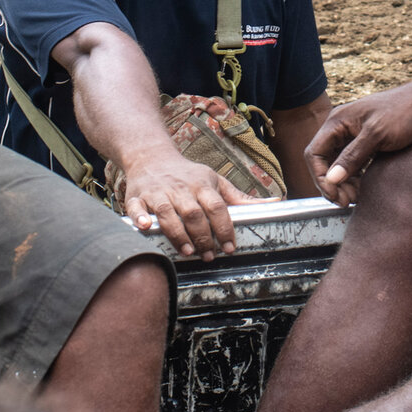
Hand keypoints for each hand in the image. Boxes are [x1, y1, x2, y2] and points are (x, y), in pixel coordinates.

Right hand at [121, 152, 249, 256]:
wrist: (151, 156)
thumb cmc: (188, 175)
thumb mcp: (215, 181)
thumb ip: (240, 198)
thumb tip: (274, 204)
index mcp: (202, 185)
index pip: (216, 206)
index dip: (224, 228)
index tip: (229, 247)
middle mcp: (180, 188)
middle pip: (193, 213)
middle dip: (202, 236)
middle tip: (208, 255)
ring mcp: (158, 192)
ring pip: (167, 213)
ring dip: (177, 233)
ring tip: (187, 251)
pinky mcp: (137, 196)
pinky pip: (137, 207)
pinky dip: (140, 217)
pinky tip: (146, 228)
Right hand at [305, 82, 411, 204]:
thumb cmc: (404, 112)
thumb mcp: (377, 135)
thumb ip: (352, 156)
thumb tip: (331, 179)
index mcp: (337, 122)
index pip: (314, 153)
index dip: (320, 177)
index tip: (334, 195)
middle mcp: (340, 128)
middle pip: (324, 161)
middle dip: (332, 184)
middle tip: (346, 202)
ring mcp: (352, 134)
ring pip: (338, 164)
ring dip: (343, 183)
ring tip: (356, 198)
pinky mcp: (366, 141)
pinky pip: (352, 163)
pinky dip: (354, 177)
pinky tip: (364, 187)